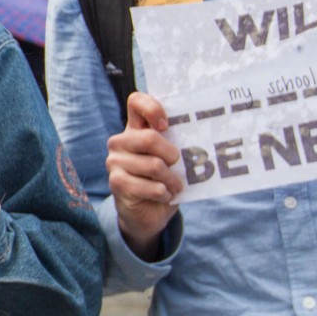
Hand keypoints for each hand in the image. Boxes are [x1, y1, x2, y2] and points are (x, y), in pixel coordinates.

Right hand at [107, 92, 184, 257]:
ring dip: (172, 180)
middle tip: (178, 165)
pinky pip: (149, 186)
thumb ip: (177, 144)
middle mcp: (120, 141)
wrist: (149, 213)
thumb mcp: (171, 159)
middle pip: (149, 138)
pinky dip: (164, 193)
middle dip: (172, 155)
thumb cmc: (163, 180)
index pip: (136, 102)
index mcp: (135, 129)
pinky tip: (163, 195)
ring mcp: (115, 162)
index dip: (152, 108)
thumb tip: (201, 140)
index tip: (166, 125)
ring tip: (174, 186)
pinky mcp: (116, 182)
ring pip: (153, 165)